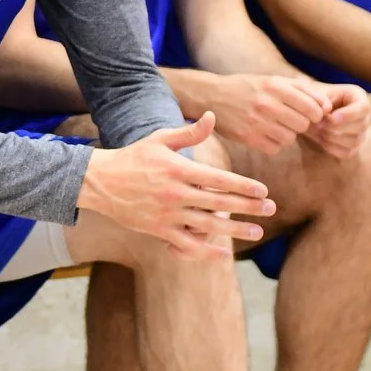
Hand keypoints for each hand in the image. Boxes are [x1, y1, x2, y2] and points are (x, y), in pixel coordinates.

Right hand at [77, 114, 274, 258]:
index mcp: (179, 169)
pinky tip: (222, 254)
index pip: (220, 179)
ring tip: (256, 232)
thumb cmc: (133, 157)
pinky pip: (187, 245)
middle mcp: (176, 193)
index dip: (245, 186)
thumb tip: (212, 117)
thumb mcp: (160, 140)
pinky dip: (205, 251)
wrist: (99, 182)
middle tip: (271, 209)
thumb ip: (189, 132)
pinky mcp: (158, 230)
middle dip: (249, 207)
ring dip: (235, 230)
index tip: (264, 190)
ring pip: (208, 226)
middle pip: (220, 203)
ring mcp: (167, 214)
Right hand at [199, 73, 325, 154]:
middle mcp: (267, 103)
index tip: (307, 113)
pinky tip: (264, 134)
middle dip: (300, 124)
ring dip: (286, 135)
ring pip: (289, 139)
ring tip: (275, 126)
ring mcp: (256, 121)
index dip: (315, 114)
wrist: (212, 96)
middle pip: (303, 125)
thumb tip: (328, 107)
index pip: (313, 108)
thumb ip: (304, 91)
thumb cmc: (249, 88)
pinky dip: (273, 144)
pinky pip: (274, 148)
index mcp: (276, 86)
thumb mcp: (274, 81)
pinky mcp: (247, 137)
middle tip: (289, 119)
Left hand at [299, 81, 370, 159]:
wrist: (310, 112)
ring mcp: (360, 132)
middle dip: (338, 127)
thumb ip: (321, 99)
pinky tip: (321, 139)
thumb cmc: (315, 99)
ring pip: (355, 140)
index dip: (349, 115)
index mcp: (358, 96)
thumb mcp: (316, 94)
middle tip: (319, 123)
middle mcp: (364, 115)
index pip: (363, 108)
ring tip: (318, 130)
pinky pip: (348, 152)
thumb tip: (327, 110)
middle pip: (361, 126)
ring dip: (333, 137)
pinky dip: (332, 148)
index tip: (332, 117)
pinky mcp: (353, 146)